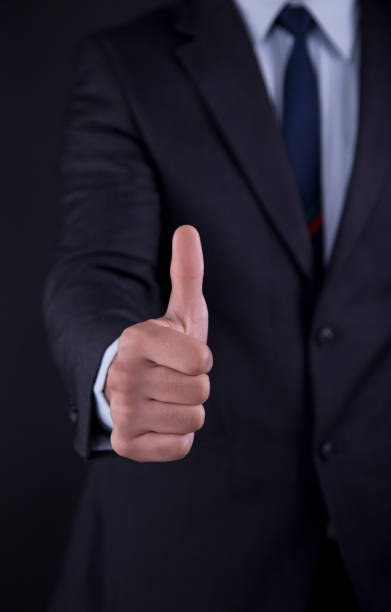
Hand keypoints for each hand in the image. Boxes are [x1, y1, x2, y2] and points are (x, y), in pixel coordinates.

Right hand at [106, 225, 211, 461]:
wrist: (128, 384)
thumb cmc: (163, 347)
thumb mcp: (177, 312)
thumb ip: (186, 272)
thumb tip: (188, 229)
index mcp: (137, 339)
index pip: (202, 360)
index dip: (201, 358)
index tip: (184, 355)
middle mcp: (123, 376)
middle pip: (201, 391)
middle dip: (195, 385)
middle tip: (173, 378)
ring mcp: (122, 412)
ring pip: (193, 419)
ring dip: (186, 409)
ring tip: (165, 398)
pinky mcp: (125, 444)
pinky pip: (181, 446)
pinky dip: (177, 436)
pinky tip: (159, 420)